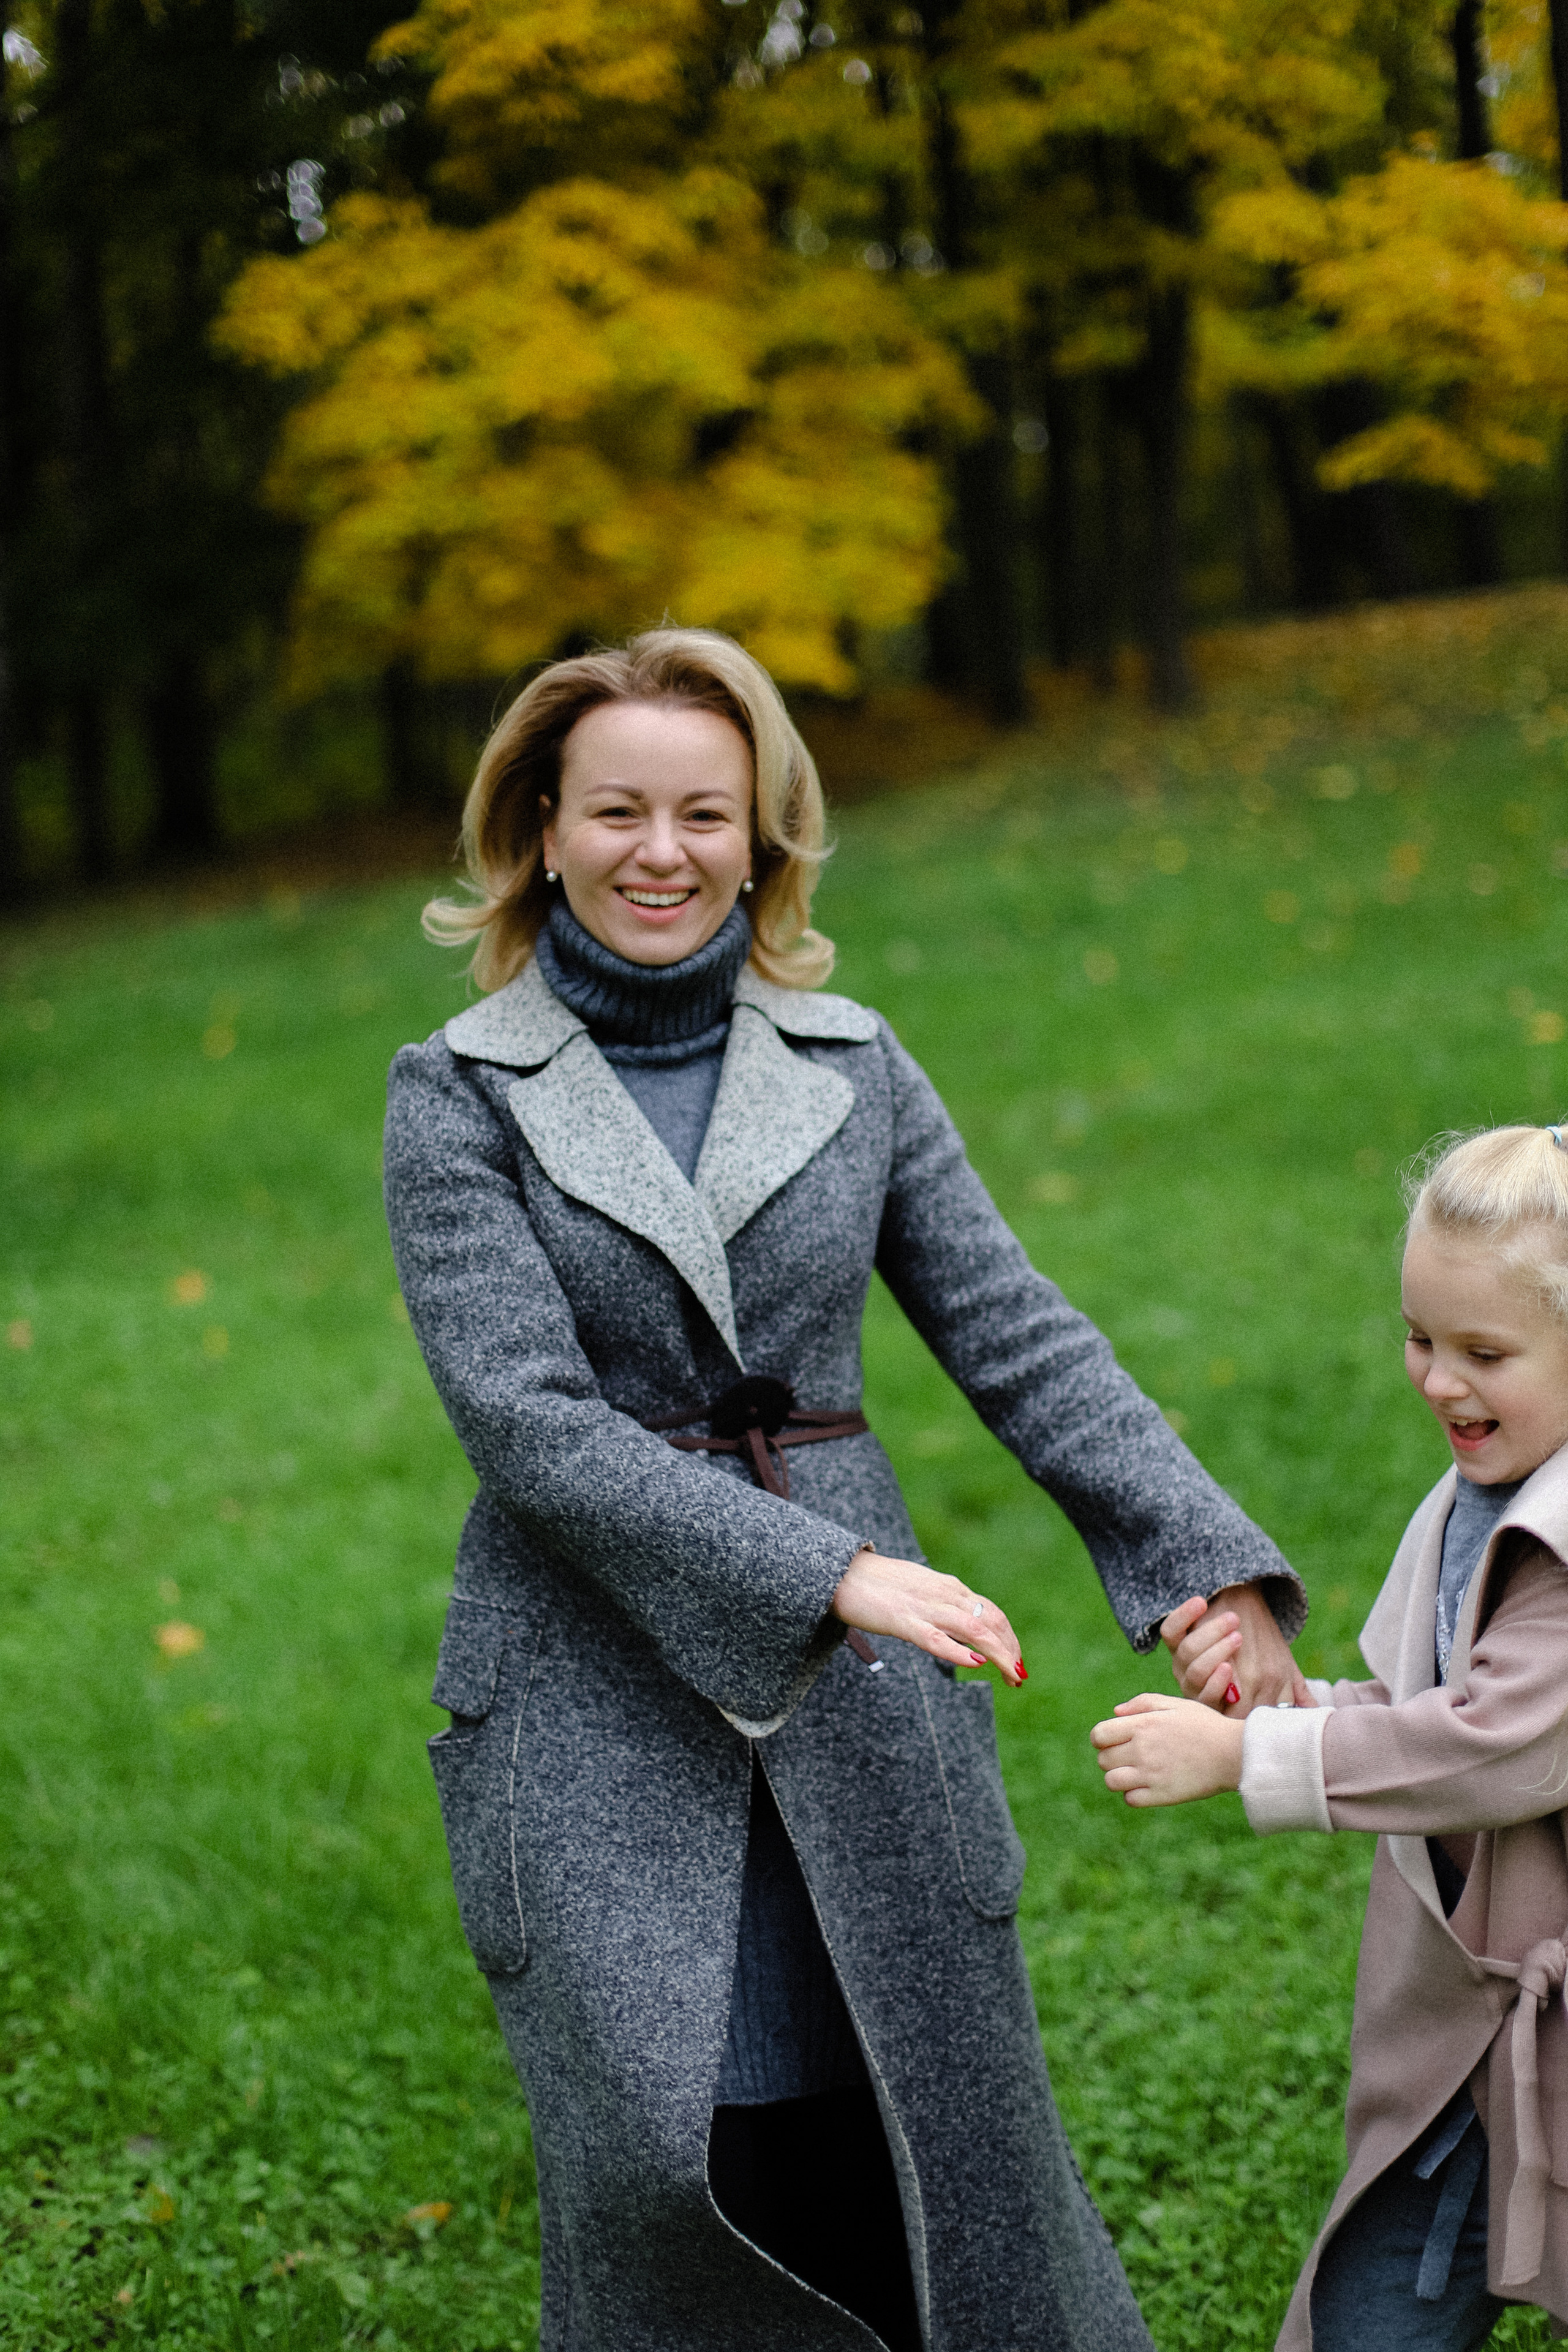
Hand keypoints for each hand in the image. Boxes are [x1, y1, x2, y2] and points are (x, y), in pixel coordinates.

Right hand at [832, 1551, 1025, 1686]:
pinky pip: (936, 1638)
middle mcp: (945, 1594)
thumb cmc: (879, 1584)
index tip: (1015, 1660)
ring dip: (999, 1654)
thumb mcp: (921, 1592)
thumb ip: (943, 1606)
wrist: (843, 1573)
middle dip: (1010, 1650)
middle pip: (991, 1621)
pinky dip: (958, 1651)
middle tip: (1018, 1677)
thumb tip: (962, 1628)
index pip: (991, 1612)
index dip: (1009, 1638)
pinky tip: (975, 1662)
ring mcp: (925, 1607)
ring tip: (1011, 1675)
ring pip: (973, 1629)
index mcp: (949, 1588)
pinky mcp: (903, 1621)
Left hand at [1091, 1691, 1244, 1806]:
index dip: (1103, 1739)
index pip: (1098, 1735)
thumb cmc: (1204, 1725)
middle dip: (1112, 1758)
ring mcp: (1150, 1774)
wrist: (1234, 1753)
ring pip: (1111, 1781)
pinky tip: (1149, 1786)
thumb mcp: (1175, 1704)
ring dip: (1120, 1778)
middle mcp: (1142, 1749)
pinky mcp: (1161, 1795)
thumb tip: (1115, 1712)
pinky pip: (1130, 1800)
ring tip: (1137, 1773)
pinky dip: (1135, 1795)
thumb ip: (1142, 1703)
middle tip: (1131, 1757)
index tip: (1116, 1741)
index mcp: (1142, 1724)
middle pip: (1103, 1760)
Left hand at [1160, 1583, 1313, 1714]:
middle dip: (1216, 1664)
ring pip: (1188, 1656)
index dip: (1229, 1697)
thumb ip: (1294, 1694)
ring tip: (1233, 1620)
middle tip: (1238, 1641)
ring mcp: (1183, 1661)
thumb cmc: (1265, 1646)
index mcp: (1222, 1698)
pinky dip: (1183, 1613)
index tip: (1250, 1673)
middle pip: (1198, 1683)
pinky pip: (1169, 1629)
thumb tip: (1314, 1713)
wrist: (1242, 1604)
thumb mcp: (1283, 1672)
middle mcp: (1199, 1683)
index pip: (1219, 1708)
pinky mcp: (1174, 1633)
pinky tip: (1200, 1602)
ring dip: (1209, 1636)